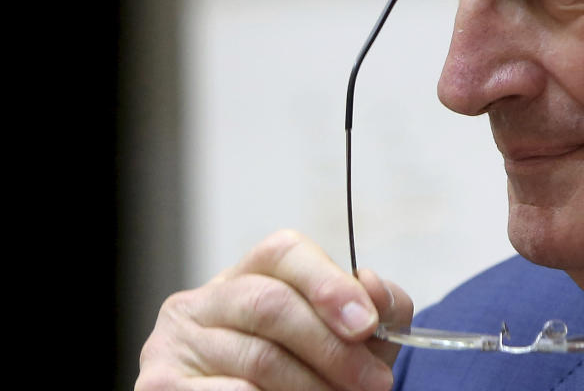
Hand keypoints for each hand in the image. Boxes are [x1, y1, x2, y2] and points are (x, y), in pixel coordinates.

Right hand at [136, 229, 412, 390]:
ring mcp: (178, 341)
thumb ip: (372, 309)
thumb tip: (375, 289)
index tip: (367, 324)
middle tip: (375, 382)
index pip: (284, 251)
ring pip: (257, 357)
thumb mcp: (343, 336)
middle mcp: (207, 299)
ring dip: (312, 386)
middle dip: (333, 348)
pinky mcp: (160, 383)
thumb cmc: (302, 372)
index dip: (329, 283)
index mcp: (250, 274)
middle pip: (272, 304)